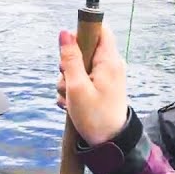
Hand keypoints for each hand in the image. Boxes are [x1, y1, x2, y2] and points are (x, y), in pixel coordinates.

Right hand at [56, 23, 128, 145]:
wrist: (110, 144)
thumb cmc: (95, 117)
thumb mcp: (77, 87)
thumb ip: (70, 59)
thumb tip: (65, 33)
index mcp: (109, 60)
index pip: (99, 29)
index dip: (81, 33)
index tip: (69, 49)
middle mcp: (110, 65)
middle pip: (83, 50)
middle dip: (69, 65)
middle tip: (68, 82)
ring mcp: (105, 77)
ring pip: (79, 68)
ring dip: (68, 82)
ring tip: (70, 99)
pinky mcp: (100, 88)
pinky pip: (81, 81)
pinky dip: (73, 91)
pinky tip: (72, 105)